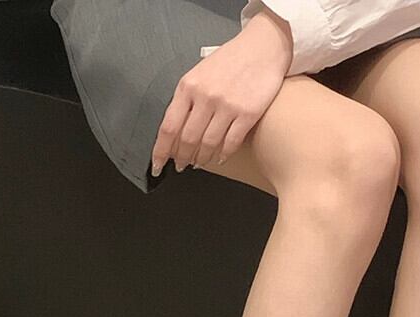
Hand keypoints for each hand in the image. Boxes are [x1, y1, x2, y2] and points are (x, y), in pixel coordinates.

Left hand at [151, 11, 292, 176]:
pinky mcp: (247, 113)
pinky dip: (223, 154)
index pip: (169, 127)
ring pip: (208, 144)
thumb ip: (186, 99)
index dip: (161, 151)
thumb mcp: (199, 74)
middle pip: (187, 139)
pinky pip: (230, 143)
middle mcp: (205, 96)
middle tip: (181, 165)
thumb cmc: (230, 61)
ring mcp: (227, 105)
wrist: (262, 47)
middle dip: (182, 158)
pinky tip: (220, 157)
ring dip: (201, 158)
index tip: (156, 164)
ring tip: (199, 162)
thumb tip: (174, 132)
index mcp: (188, 86)